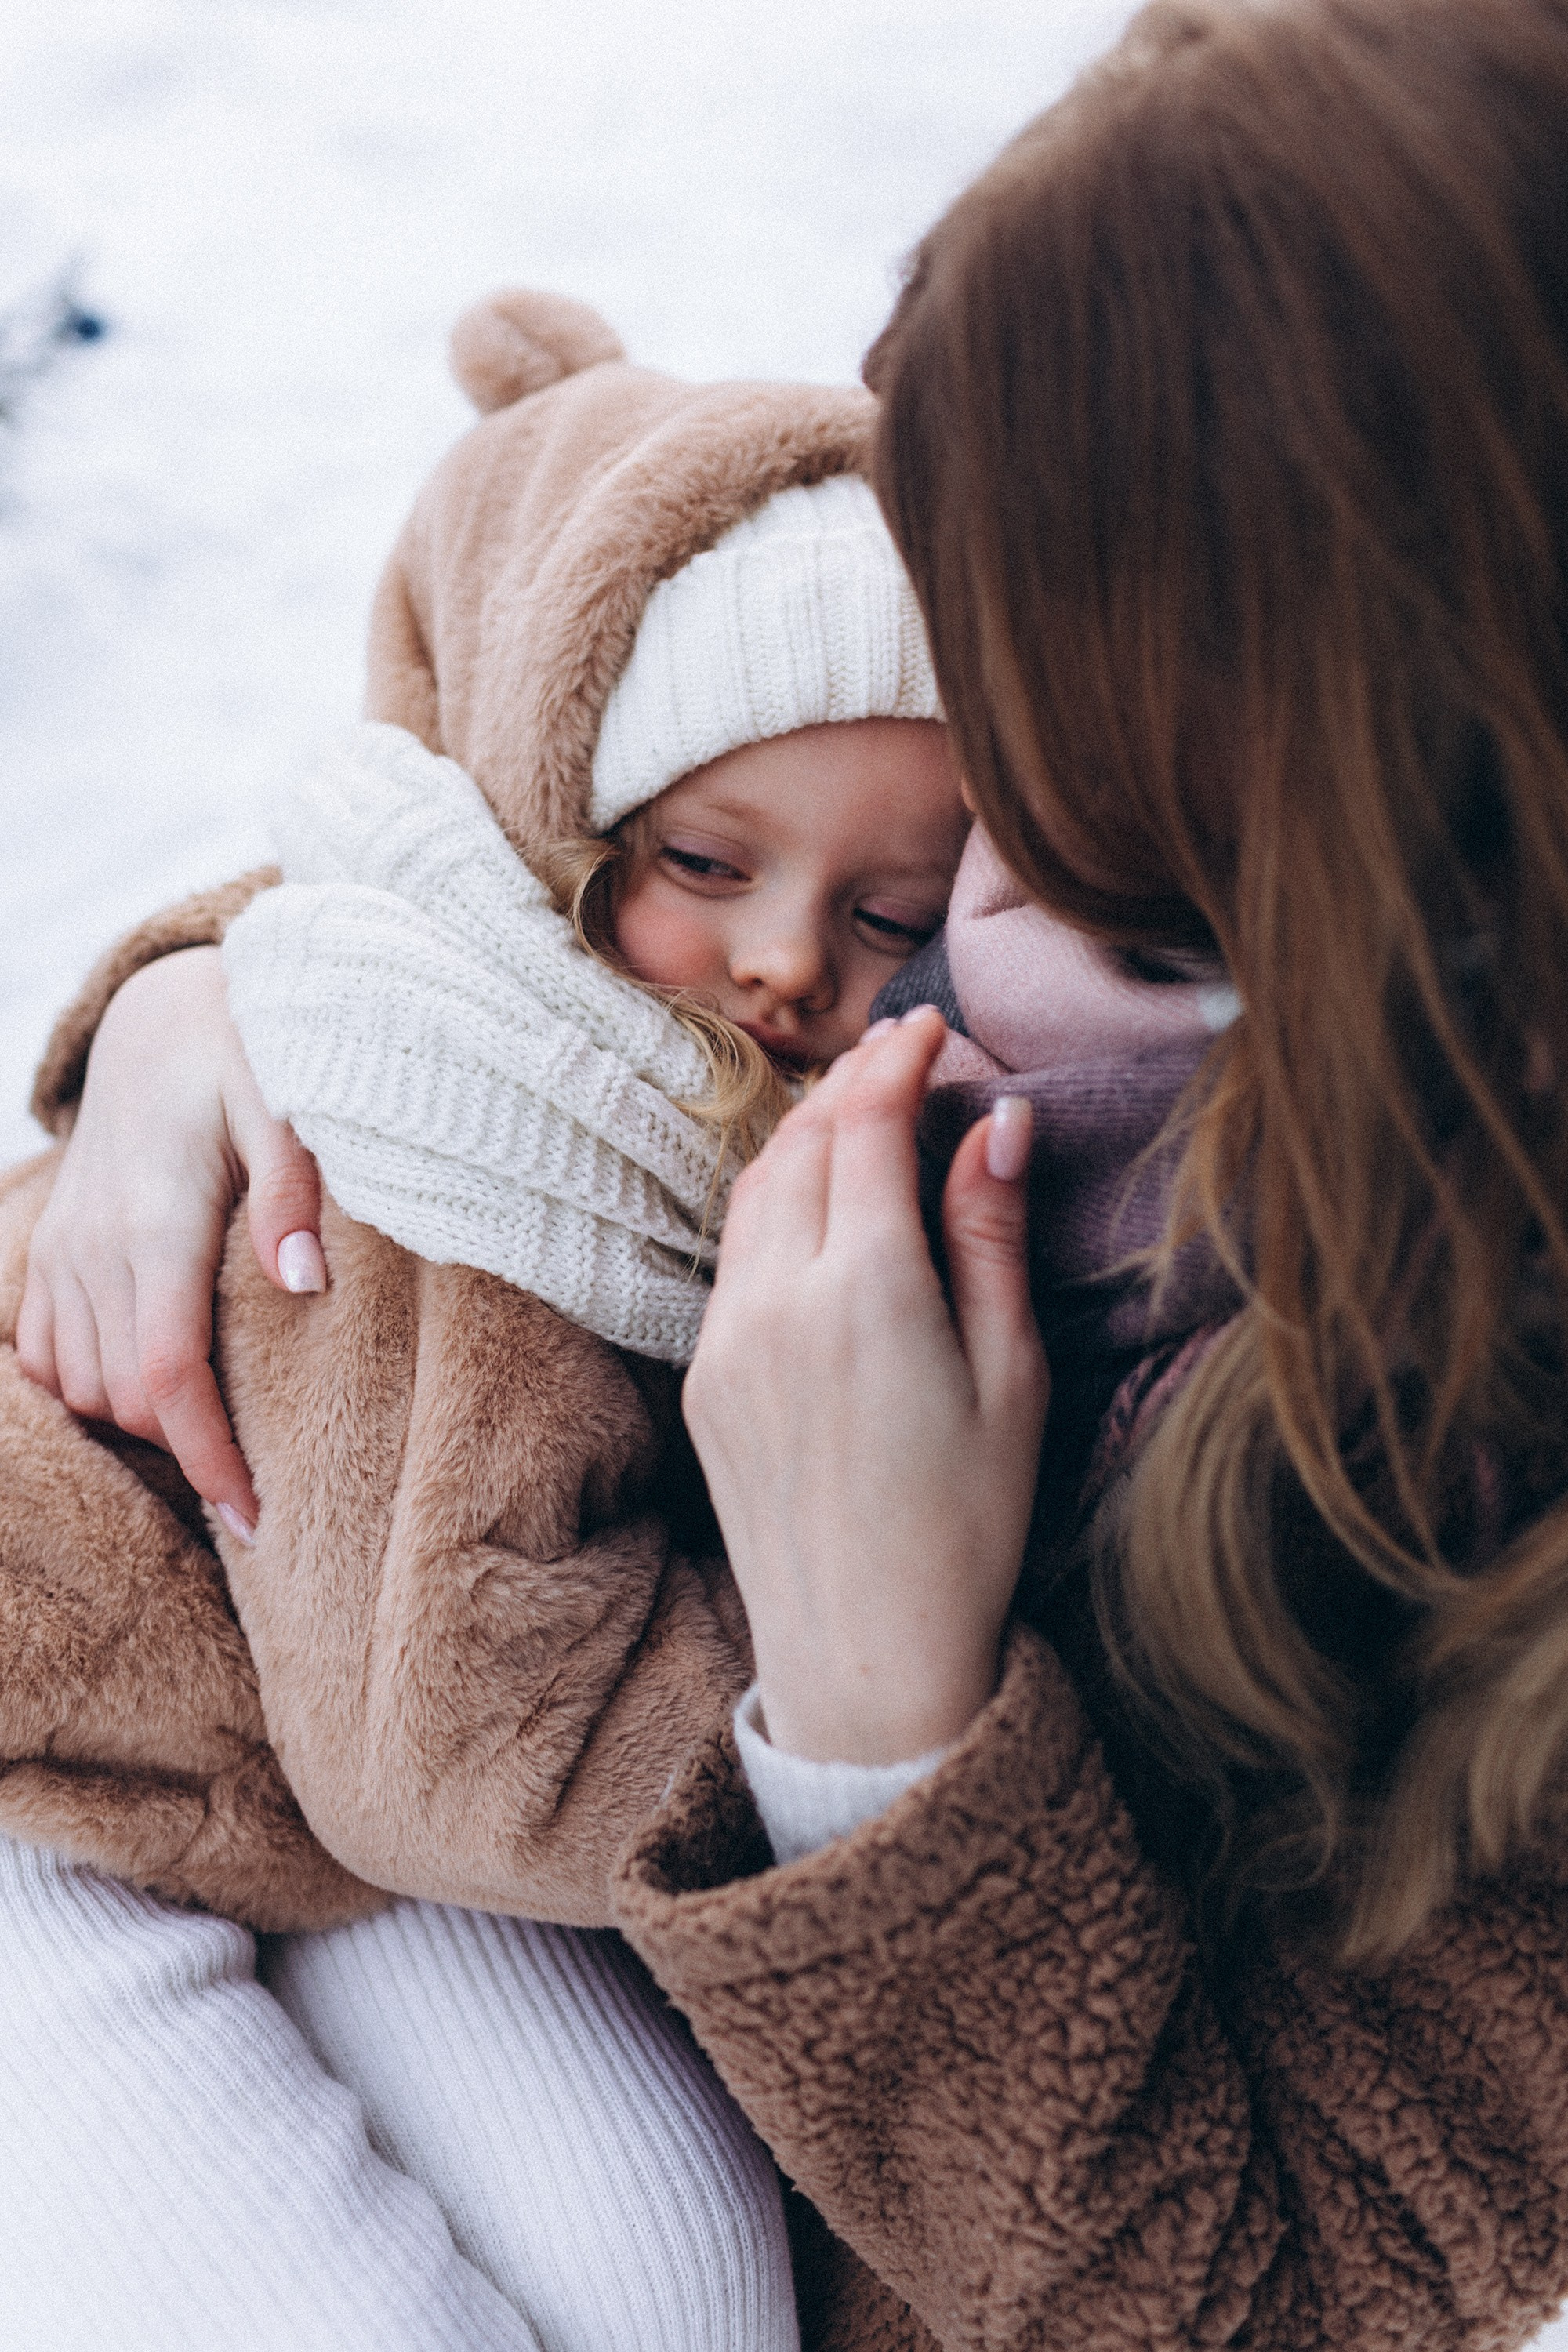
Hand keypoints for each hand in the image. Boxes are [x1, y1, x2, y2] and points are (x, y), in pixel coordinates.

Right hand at [15, 945, 324, 1534]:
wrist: (162, 1013)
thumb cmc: (246, 1053)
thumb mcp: (287, 1101)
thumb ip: (296, 1193)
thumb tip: (306, 1285)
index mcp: (157, 1220)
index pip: (168, 1376)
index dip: (209, 1460)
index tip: (259, 1521)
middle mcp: (93, 1246)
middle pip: (127, 1400)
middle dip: (191, 1448)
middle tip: (267, 1470)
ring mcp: (61, 1251)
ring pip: (84, 1389)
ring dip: (143, 1421)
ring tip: (219, 1431)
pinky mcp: (49, 1251)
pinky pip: (49, 1355)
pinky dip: (94, 1388)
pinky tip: (153, 1387)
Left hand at [683, 1007, 1048, 1765]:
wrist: (867, 1653)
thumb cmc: (966, 1526)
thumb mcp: (1012, 1379)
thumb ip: (992, 1239)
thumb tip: (998, 1124)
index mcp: (867, 1292)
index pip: (868, 1124)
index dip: (900, 1059)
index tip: (932, 1028)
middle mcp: (779, 1299)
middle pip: (806, 1141)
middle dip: (854, 1079)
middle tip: (904, 1052)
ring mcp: (728, 1337)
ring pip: (758, 1189)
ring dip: (808, 1132)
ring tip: (862, 1110)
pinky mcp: (706, 1376)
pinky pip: (735, 1252)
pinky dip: (777, 1199)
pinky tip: (819, 1202)